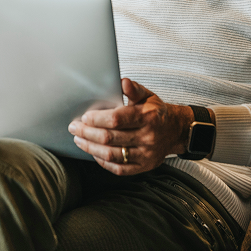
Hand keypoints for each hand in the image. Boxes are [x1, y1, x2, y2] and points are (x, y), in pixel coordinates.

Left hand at [69, 78, 192, 175]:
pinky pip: (118, 168)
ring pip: (111, 154)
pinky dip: (102, 161)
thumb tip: (122, 82)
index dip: (97, 119)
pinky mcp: (143, 166)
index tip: (84, 117)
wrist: (175, 131)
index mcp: (148, 117)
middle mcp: (148, 137)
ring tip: (79, 139)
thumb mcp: (148, 96)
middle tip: (75, 128)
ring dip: (90, 147)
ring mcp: (146, 154)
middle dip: (87, 132)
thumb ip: (134, 89)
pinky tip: (94, 152)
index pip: (117, 119)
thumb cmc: (156, 112)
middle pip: (110, 137)